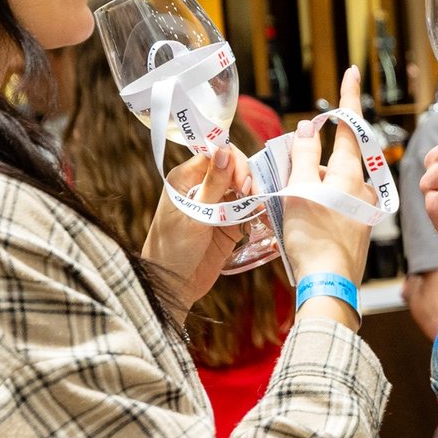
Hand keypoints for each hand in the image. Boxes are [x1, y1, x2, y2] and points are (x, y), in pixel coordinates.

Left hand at [142, 145, 252, 313]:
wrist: (173, 286)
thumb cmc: (173, 249)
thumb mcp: (193, 216)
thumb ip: (212, 184)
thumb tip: (225, 150)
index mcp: (185, 178)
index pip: (215, 155)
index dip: (234, 162)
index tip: (244, 181)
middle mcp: (202, 187)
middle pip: (233, 169)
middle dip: (247, 179)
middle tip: (255, 196)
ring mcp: (217, 206)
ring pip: (243, 189)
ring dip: (255, 196)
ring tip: (261, 209)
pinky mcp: (229, 224)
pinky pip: (248, 211)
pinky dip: (258, 213)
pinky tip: (264, 218)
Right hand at [281, 66, 374, 291]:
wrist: (329, 285)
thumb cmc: (311, 237)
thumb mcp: (300, 190)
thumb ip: (304, 157)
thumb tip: (310, 128)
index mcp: (351, 174)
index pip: (351, 126)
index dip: (348, 98)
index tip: (352, 72)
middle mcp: (363, 188)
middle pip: (341, 157)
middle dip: (319, 153)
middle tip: (297, 160)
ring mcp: (363, 210)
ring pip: (338, 182)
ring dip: (317, 182)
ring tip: (292, 198)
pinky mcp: (358, 229)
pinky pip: (339, 203)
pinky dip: (321, 201)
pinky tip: (305, 216)